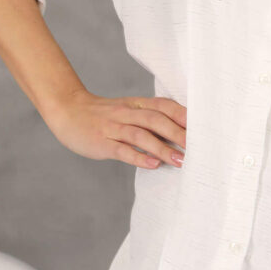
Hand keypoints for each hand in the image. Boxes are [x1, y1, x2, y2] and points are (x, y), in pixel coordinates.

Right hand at [43, 89, 187, 168]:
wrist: (67, 110)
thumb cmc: (103, 115)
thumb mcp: (127, 111)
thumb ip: (149, 119)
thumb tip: (178, 133)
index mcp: (136, 105)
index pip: (164, 106)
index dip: (183, 115)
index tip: (204, 127)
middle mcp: (127, 113)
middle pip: (156, 120)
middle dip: (178, 133)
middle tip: (198, 148)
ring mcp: (113, 128)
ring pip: (141, 135)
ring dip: (162, 148)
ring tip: (180, 161)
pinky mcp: (101, 142)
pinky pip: (121, 150)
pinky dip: (138, 157)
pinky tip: (153, 165)